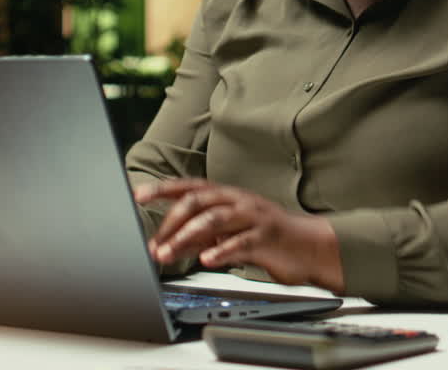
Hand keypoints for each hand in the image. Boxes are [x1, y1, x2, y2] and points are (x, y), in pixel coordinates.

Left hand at [134, 179, 344, 292]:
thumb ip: (198, 236)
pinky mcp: (265, 238)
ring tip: (168, 253)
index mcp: (226, 196)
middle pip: (198, 202)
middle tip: (154, 243)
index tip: (139, 194)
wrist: (308, 246)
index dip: (163, 189)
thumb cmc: (266, 237)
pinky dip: (220, 251)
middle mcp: (237, 201)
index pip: (189, 187)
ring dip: (186, 237)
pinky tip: (206, 260)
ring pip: (214, 220)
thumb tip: (165, 243)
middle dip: (171, 222)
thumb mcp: (227, 233)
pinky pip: (239, 243)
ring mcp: (252, 217)